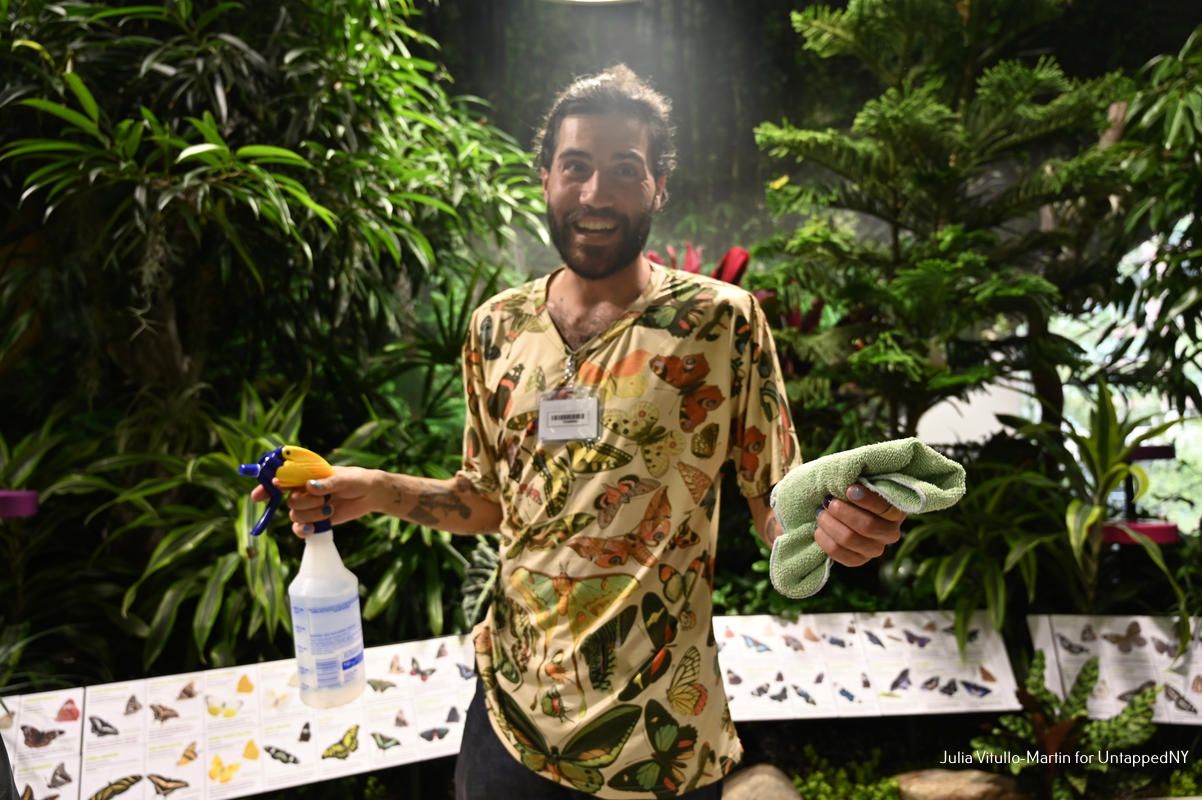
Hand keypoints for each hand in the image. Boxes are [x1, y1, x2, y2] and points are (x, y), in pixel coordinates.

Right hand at [251, 466, 382, 538]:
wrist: (369, 494)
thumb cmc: (356, 480)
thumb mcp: (344, 478)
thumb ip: (327, 482)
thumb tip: (310, 486)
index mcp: (305, 475)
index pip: (280, 480)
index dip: (266, 488)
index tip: (258, 496)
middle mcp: (303, 491)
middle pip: (289, 501)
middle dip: (306, 503)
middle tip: (325, 499)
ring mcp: (308, 506)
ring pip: (295, 515)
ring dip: (312, 515)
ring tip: (330, 508)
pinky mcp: (315, 520)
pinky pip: (299, 528)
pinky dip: (304, 530)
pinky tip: (313, 528)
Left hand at [814, 483, 904, 566]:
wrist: (834, 508)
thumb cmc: (847, 489)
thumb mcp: (856, 479)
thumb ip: (859, 477)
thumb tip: (850, 476)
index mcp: (896, 510)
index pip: (886, 508)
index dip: (867, 499)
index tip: (849, 489)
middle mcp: (890, 532)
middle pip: (868, 526)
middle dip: (843, 512)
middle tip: (828, 501)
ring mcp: (875, 549)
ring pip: (850, 539)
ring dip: (830, 523)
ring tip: (820, 513)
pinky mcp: (858, 560)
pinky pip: (839, 553)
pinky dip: (824, 539)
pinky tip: (819, 529)